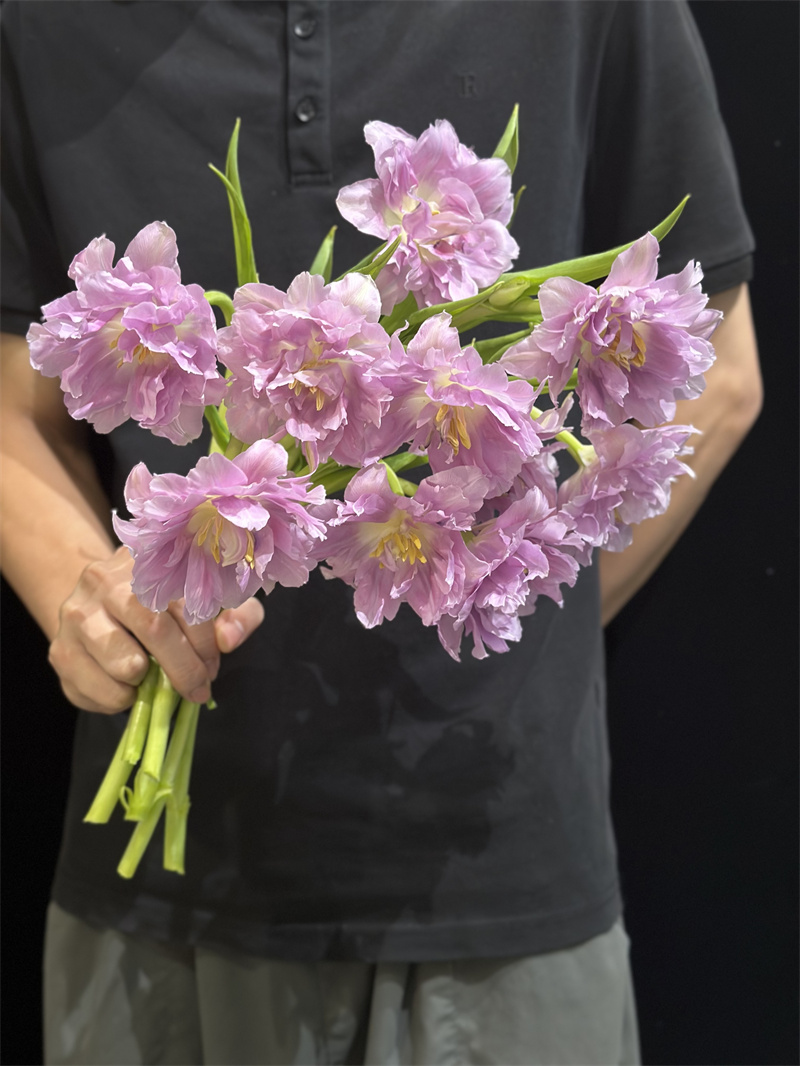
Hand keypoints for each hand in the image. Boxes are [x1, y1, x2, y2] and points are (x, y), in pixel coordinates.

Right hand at [49, 546, 264, 712]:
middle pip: (154, 628)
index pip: (184, 600)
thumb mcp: (209, 600)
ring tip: (156, 682)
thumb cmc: (166, 604)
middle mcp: (104, 579)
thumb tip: (230, 639)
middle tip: (198, 687)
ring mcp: (76, 614)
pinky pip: (94, 689)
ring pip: (122, 662)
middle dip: (184, 668)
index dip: (205, 640)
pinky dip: (120, 700)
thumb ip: (235, 614)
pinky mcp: (59, 651)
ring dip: (150, 684)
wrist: (99, 603)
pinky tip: (129, 688)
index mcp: (147, 559)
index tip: (214, 663)